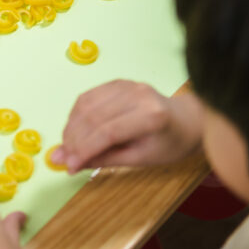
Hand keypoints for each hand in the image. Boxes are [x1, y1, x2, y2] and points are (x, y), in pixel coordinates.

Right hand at [52, 80, 204, 173]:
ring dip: (70, 127)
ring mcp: (127, 84)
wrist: (186, 120)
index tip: (69, 166)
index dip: (84, 150)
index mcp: (152, 116)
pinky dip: (76, 115)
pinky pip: (88, 96)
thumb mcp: (140, 160)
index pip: (108, 132)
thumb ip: (103, 159)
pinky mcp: (117, 82)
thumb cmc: (168, 144)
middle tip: (63, 159)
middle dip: (73, 140)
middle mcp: (138, 95)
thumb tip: (68, 164)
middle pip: (93, 117)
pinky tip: (75, 130)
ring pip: (85, 105)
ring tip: (67, 146)